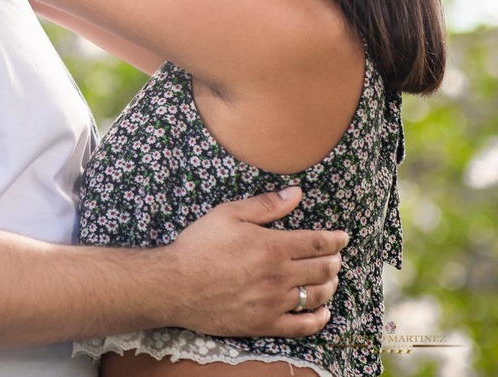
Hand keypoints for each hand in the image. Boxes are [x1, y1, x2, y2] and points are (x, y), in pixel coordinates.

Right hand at [167, 187, 347, 337]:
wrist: (176, 284)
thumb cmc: (199, 246)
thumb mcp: (228, 214)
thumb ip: (266, 205)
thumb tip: (296, 193)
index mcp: (274, 246)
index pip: (317, 243)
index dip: (335, 240)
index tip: (343, 238)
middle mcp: (280, 276)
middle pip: (322, 269)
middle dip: (334, 261)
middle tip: (335, 257)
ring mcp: (275, 302)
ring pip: (317, 295)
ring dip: (330, 286)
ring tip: (330, 279)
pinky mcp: (265, 323)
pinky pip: (302, 326)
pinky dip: (319, 319)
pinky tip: (323, 313)